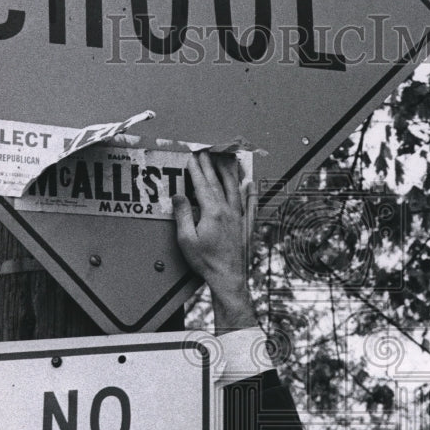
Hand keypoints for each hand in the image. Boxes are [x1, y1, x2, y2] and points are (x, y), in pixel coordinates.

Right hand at [172, 151, 257, 333]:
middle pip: (218, 183)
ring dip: (228, 173)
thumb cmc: (206, 261)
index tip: (191, 158)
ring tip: (224, 160)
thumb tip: (178, 196)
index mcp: (212, 212)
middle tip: (205, 153)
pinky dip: (250, 192)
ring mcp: (239, 217)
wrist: (228, 277)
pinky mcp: (246, 226)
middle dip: (209, 166)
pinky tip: (250, 184)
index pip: (202, 185)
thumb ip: (182, 215)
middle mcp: (228, 210)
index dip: (195, 170)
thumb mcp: (186, 239)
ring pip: (235, 188)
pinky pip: (250, 204)